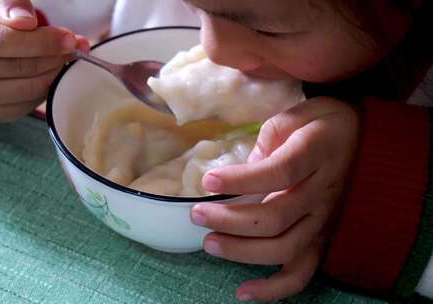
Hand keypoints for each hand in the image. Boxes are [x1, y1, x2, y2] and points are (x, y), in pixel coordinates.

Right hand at [0, 0, 89, 121]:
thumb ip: (11, 4)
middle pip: (20, 67)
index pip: (6, 41)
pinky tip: (47, 75)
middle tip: (73, 48)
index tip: (69, 38)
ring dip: (53, 74)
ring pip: (27, 89)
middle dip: (54, 57)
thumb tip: (26, 21)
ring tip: (63, 60)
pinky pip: (27, 106)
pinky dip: (44, 90)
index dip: (43, 41)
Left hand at [191, 97, 358, 301]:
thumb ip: (266, 142)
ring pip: (284, 248)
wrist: (365, 138)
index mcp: (315, 154)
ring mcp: (324, 220)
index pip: (278, 173)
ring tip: (209, 242)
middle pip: (274, 218)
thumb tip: (239, 175)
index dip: (240, 181)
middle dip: (229, 220)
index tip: (208, 181)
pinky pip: (302, 272)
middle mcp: (322, 192)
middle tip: (198, 215)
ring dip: (242, 251)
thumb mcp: (293, 116)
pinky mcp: (322, 237)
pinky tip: (244, 292)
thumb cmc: (322, 124)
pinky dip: (275, 289)